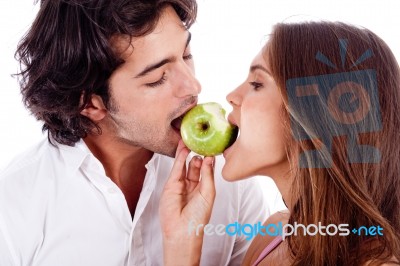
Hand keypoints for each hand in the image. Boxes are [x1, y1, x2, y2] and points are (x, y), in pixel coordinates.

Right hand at [159, 140, 215, 265]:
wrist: (182, 230)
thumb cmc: (198, 217)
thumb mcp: (208, 193)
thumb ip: (208, 175)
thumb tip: (209, 159)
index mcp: (203, 189)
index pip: (206, 170)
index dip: (208, 159)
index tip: (212, 147)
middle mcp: (192, 186)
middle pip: (194, 166)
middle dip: (197, 154)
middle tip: (200, 141)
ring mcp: (181, 185)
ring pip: (184, 165)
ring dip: (187, 153)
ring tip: (191, 140)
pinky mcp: (170, 185)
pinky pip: (177, 169)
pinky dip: (180, 158)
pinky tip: (184, 149)